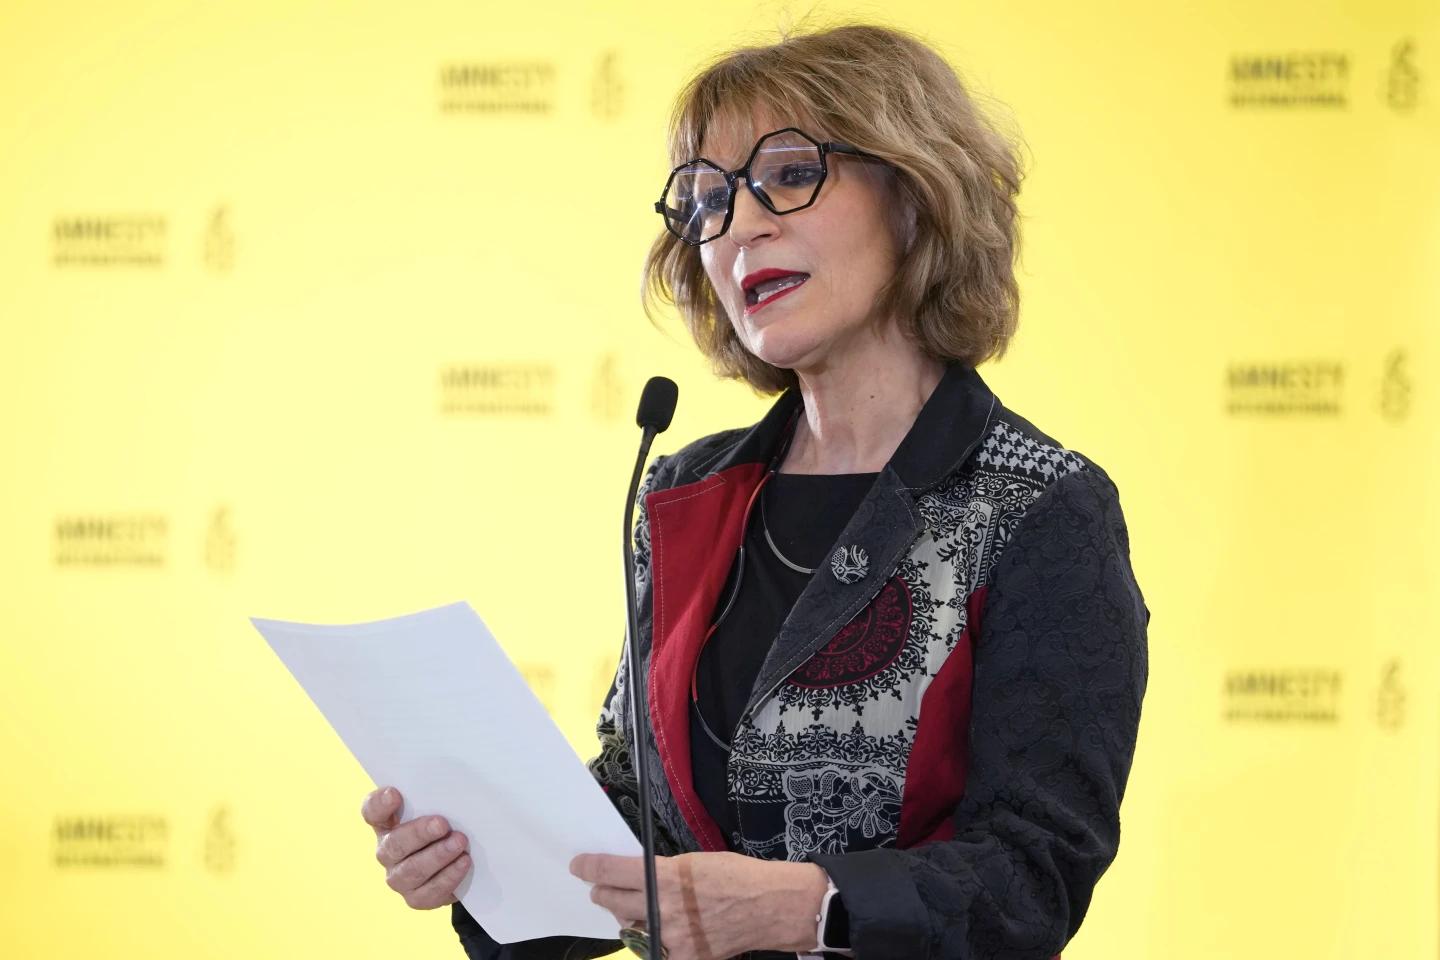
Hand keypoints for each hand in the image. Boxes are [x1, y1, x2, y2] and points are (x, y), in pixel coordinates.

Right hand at [361, 785, 470, 909]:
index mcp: (388, 824)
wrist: (457, 867)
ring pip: (412, 870)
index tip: (394, 793)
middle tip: (442, 824)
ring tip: (459, 843)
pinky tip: (463, 862)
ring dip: (437, 856)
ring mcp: (398, 878)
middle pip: (394, 844)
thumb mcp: (439, 811)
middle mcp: (387, 852)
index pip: (372, 811)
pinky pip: (429, 891)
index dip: (380, 804)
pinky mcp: (415, 898)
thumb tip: (454, 788)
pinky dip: (448, 877)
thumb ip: (436, 800)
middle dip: (419, 833)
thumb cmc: (445, 831)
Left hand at [569, 851, 827, 959]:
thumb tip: (637, 877)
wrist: (770, 906)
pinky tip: (668, 933)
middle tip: (602, 890)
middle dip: (603, 893)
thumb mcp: (693, 862)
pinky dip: (658, 942)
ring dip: (630, 918)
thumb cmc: (736, 876)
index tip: (579, 867)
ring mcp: (671, 937)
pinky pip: (656, 950)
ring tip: (641, 911)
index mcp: (664, 876)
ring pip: (631, 928)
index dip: (589, 868)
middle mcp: (661, 907)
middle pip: (611, 901)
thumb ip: (661, 872)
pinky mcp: (683, 957)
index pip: (610, 871)